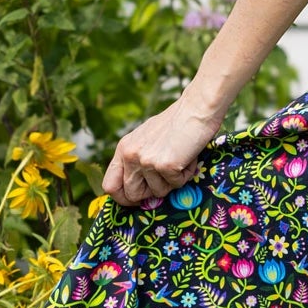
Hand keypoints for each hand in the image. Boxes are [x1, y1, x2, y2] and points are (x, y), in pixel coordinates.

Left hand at [102, 97, 221, 205]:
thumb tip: (137, 189)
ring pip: (158, 192)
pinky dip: (186, 174)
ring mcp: (146, 161)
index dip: (123, 198)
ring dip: (173, 181)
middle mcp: (130, 155)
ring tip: (179, 159)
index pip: (110, 185)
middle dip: (151, 194)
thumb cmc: (176, 124)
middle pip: (132, 194)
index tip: (138, 199)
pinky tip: (188, 157)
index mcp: (123, 149)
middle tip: (166, 180)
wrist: (197, 109)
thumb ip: (137, 160)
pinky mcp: (165, 165)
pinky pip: (177, 184)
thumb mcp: (146, 140)